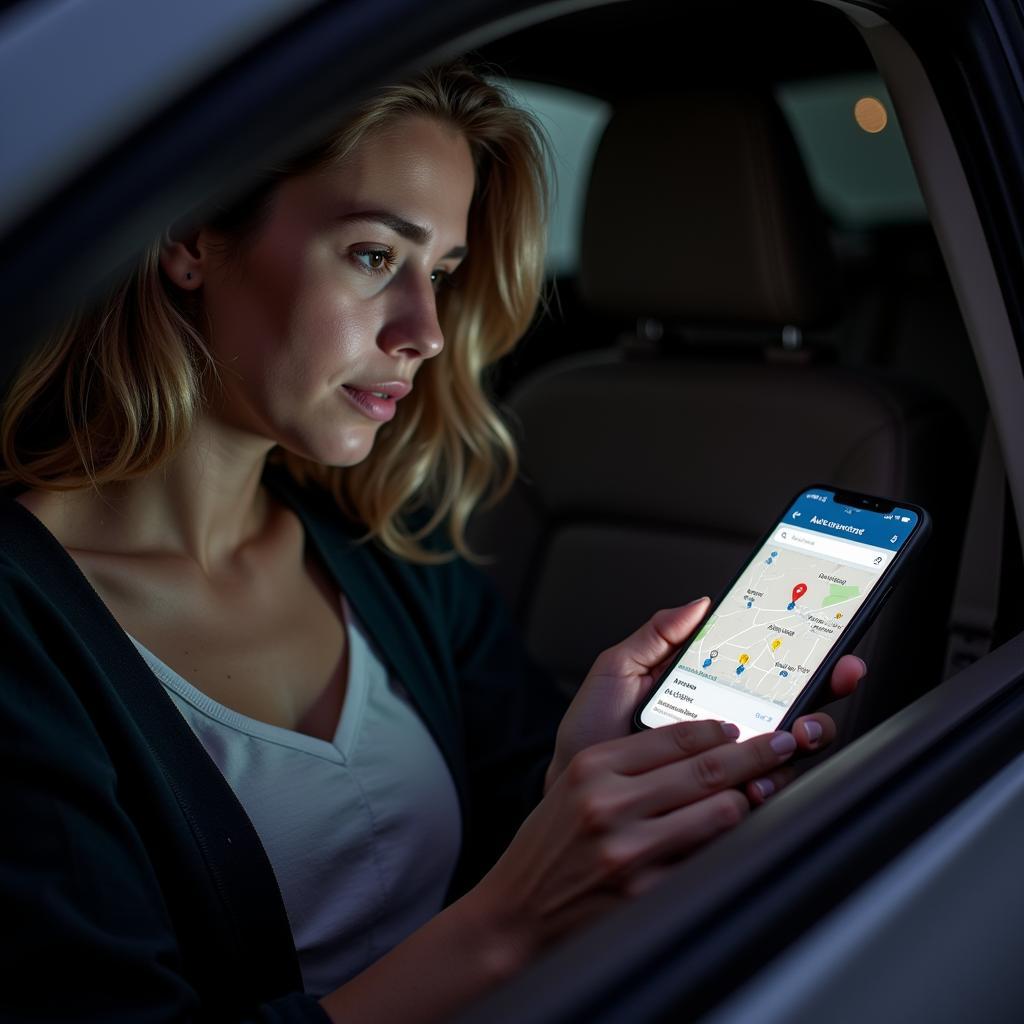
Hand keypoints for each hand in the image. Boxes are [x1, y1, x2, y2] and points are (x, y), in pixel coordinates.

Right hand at [471, 718, 801, 954]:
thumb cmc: (552, 844)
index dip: (719, 729)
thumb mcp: (577, 785)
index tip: (740, 729)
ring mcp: (630, 850)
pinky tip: (736, 834)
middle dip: (756, 754)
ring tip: (756, 793)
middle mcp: (609, 803)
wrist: (519, 910)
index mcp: (592, 767)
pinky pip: (710, 858)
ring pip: (719, 812)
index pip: (674, 736)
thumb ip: (631, 762)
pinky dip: (729, 844)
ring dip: (747, 801)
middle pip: (705, 768)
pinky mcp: (647, 891)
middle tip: (783, 744)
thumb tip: (705, 745)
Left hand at [545, 597, 865, 790]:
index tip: (830, 647)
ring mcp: (730, 770)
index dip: (806, 659)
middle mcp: (729, 731)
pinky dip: (771, 784)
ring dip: (806, 737)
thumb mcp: (617, 673)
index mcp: (711, 694)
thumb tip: (700, 603)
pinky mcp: (721, 807)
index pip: (770, 673)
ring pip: (790, 753)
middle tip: (836, 679)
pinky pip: (762, 795)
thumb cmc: (593, 732)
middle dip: (827, 691)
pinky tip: (760, 779)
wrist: (567, 787)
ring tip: (795, 731)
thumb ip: (656, 637)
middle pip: (796, 709)